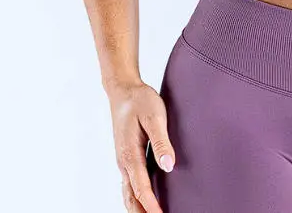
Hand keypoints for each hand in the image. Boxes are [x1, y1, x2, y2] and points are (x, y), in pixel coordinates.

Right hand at [107, 79, 175, 212]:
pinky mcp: (126, 157)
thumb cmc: (140, 100)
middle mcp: (124, 162)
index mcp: (130, 154)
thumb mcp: (154, 116)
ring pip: (128, 193)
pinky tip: (144, 201)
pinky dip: (135, 198)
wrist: (123, 90)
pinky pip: (129, 184)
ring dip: (138, 208)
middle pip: (131, 197)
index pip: (141, 188)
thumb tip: (168, 166)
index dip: (151, 206)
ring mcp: (123, 161)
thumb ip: (161, 141)